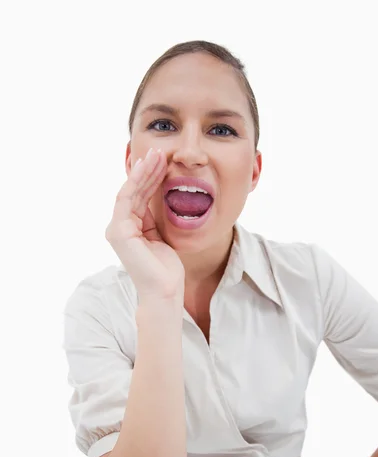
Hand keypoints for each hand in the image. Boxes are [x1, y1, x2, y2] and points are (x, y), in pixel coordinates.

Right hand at [105, 147, 184, 302]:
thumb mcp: (161, 236)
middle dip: (146, 170)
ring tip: (157, 154)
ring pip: (130, 191)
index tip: (162, 160)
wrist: (165, 289)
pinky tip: (149, 167)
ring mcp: (117, 229)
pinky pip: (128, 199)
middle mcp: (120, 228)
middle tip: (159, 151)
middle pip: (133, 191)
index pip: (138, 197)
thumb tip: (158, 196)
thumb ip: (153, 218)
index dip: (149, 177)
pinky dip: (138, 181)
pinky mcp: (119, 231)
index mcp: (130, 229)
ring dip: (143, 171)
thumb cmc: (166, 268)